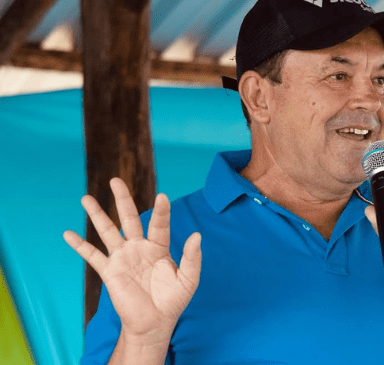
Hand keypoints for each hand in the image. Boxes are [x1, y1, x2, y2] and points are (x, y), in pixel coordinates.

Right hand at [63, 178, 201, 343]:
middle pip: (129, 218)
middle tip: (115, 180)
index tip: (162, 196)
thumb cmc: (173, 300)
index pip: (159, 224)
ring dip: (97, 215)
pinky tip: (68, 234)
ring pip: (108, 232)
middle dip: (123, 199)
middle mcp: (139, 247)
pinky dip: (80, 246)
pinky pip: (93, 256)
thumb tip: (197, 235)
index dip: (161, 211)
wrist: (155, 322)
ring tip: (86, 198)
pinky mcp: (109, 272)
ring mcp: (123, 258)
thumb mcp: (188, 279)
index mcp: (159, 246)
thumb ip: (192, 257)